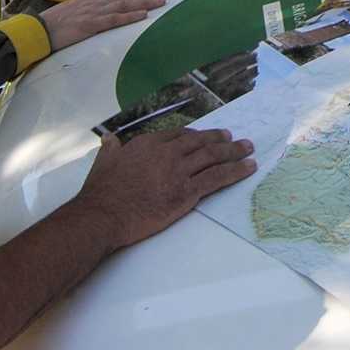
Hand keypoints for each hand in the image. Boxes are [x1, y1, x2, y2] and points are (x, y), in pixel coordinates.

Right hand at [38, 0, 167, 52]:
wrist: (37, 32)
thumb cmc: (54, 26)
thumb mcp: (74, 13)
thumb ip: (90, 10)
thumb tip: (105, 14)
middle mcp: (93, 1)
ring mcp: (91, 12)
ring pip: (123, 4)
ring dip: (144, 2)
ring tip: (160, 3)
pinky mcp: (88, 25)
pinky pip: (112, 19)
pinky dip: (129, 16)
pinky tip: (142, 16)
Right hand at [75, 127, 255, 248]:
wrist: (104, 215)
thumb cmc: (101, 192)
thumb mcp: (103, 162)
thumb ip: (110, 149)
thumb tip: (109, 139)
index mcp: (148, 143)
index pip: (179, 135)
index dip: (196, 136)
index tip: (206, 137)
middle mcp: (167, 153)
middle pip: (201, 142)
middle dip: (221, 140)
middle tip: (235, 140)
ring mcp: (179, 171)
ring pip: (214, 157)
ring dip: (235, 152)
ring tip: (248, 149)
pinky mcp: (187, 192)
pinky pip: (217, 178)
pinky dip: (236, 171)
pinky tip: (248, 167)